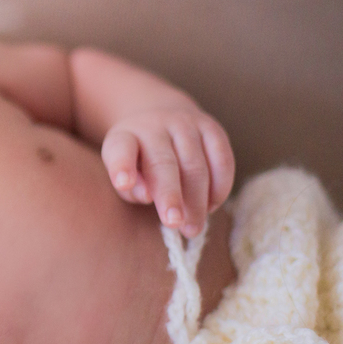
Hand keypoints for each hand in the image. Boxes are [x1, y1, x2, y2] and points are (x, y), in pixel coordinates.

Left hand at [101, 107, 233, 236]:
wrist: (159, 115)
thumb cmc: (137, 157)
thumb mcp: (122, 169)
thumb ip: (130, 186)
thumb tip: (147, 196)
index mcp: (125, 137)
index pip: (120, 149)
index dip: (122, 166)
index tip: (123, 184)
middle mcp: (154, 127)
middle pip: (163, 162)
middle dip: (169, 194)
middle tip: (173, 222)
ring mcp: (185, 124)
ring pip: (195, 165)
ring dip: (196, 200)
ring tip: (192, 228)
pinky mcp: (212, 128)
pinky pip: (222, 160)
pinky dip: (219, 187)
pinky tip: (211, 207)